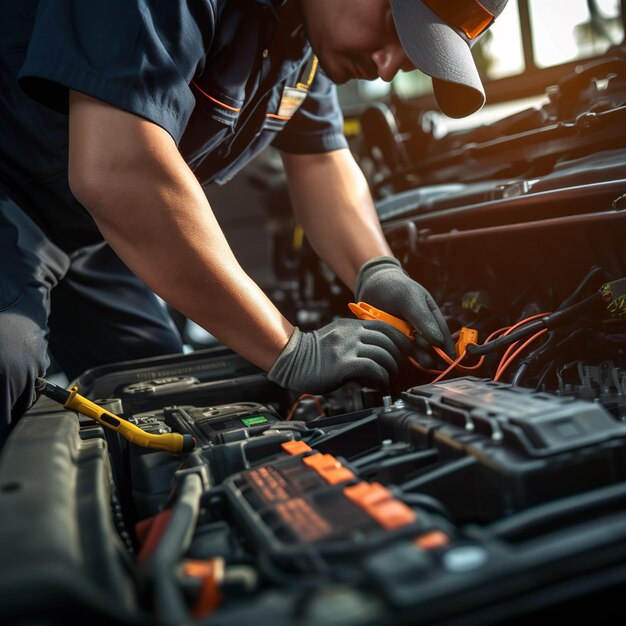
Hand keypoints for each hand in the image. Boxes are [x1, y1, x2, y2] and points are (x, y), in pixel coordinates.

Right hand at [267, 318, 412, 393]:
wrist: (291, 360)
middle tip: (400, 368)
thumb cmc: (313, 354)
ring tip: (390, 377)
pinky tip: (381, 384)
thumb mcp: (336, 337)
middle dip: (400, 355)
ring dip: (392, 368)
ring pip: (384, 354)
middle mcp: (352, 333)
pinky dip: (382, 377)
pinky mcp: (345, 364)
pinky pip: (374, 368)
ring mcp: (348, 348)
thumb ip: (354, 338)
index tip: (406, 351)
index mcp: (351, 325)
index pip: (386, 326)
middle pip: (389, 340)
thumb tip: (376, 350)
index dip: (401, 339)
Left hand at [355, 256, 454, 366]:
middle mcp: (421, 331)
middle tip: (419, 341)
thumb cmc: (396, 287)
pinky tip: (394, 345)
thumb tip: (437, 341)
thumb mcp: (410, 297)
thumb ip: (422, 318)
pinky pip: (397, 353)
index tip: (451, 363)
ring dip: (414, 354)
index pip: (443, 338)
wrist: (372, 285)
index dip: (448, 351)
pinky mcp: (392, 342)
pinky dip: (397, 352)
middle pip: (430, 350)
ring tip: (409, 342)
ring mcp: (406, 338)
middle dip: (429, 352)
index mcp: (432, 319)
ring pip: (414, 354)